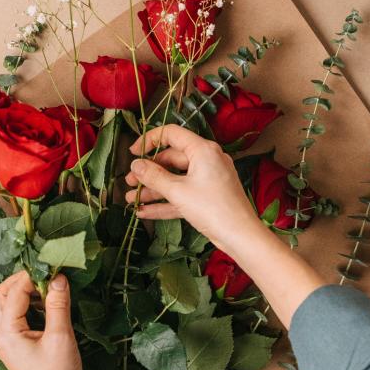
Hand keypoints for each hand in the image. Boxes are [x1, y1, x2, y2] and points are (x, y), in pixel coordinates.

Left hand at [0, 271, 82, 369]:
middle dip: (22, 281)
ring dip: (26, 292)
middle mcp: (1, 335)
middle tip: (46, 275)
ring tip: (51, 289)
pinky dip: (30, 306)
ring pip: (8, 306)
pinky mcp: (17, 347)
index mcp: (6, 333)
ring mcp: (7, 342)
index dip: (32, 276)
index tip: (54, 268)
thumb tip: (58, 277)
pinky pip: (17, 318)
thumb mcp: (61, 338)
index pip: (14, 292)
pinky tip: (49, 305)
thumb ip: (58, 305)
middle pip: (1, 295)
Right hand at [124, 124, 266, 255]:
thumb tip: (135, 164)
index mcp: (203, 150)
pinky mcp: (208, 196)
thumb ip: (154, 176)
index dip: (149, 140)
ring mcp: (208, 178)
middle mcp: (207, 160)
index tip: (132, 152)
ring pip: (175, 179)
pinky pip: (183, 194)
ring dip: (153, 189)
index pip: (171, 134)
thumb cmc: (212, 208)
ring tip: (131, 199)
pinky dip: (165, 202)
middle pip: (171, 159)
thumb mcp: (178, 191)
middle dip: (148, 172)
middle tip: (129, 182)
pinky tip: (145, 211)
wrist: (240, 236)